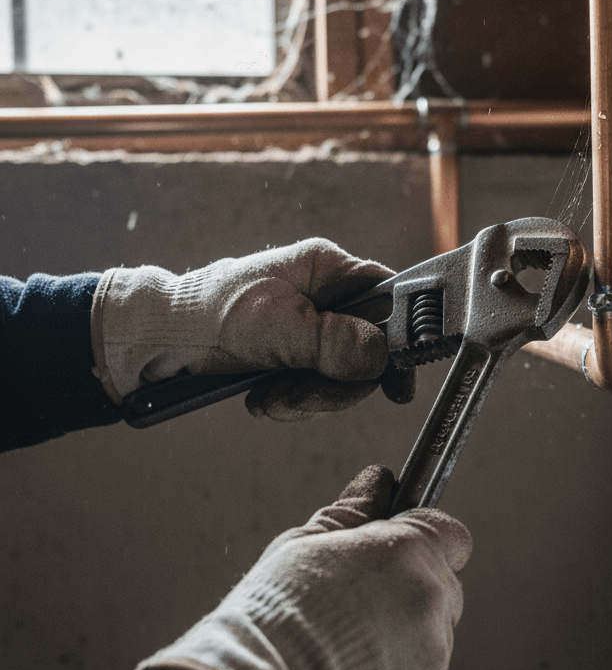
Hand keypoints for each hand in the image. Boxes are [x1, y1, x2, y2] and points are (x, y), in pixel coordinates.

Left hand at [90, 239, 414, 420]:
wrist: (155, 342)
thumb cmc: (208, 316)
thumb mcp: (277, 327)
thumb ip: (334, 341)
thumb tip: (380, 356)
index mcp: (327, 269)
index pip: (390, 297)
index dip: (400, 340)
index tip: (396, 384)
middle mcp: (324, 296)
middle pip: (369, 348)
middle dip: (337, 383)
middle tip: (300, 394)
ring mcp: (309, 327)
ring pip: (343, 374)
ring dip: (310, 397)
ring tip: (272, 397)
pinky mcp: (292, 355)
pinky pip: (316, 386)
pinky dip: (292, 400)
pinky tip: (263, 397)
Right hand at [124, 465, 471, 669]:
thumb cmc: (269, 621)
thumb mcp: (300, 547)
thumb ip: (350, 514)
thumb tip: (377, 481)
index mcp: (408, 552)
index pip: (450, 533)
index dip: (424, 539)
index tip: (396, 550)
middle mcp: (431, 601)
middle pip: (442, 589)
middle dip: (408, 595)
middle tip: (352, 610)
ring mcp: (433, 658)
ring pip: (429, 642)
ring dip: (398, 645)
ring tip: (338, 657)